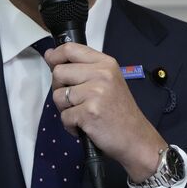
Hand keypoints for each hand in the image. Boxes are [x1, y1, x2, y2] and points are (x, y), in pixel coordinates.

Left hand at [44, 43, 165, 182]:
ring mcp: (95, 93)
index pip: (70, 49)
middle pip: (58, 72)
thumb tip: (50, 55)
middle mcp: (102, 74)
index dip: (55, 56)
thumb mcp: (108, 80)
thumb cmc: (119, 111)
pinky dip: (70, 125)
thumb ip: (81, 67)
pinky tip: (85, 125)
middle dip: (59, 88)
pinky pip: (64, 116)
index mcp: (106, 63)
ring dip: (65, 109)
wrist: (136, 138)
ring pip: (58, 95)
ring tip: (82, 113)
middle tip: (75, 99)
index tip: (51, 62)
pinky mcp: (89, 112)